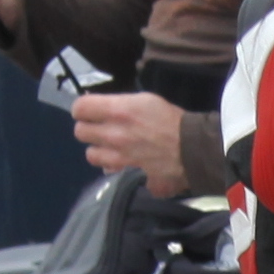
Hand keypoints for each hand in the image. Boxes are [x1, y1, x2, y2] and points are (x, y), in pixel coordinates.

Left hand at [72, 90, 192, 186]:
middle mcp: (113, 134)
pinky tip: (122, 160)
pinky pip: (107, 169)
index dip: (83, 108)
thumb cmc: (172, 119)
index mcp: (118, 110)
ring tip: (111, 146)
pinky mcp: (125, 173)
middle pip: (80, 131)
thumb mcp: (145, 100)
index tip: (91, 110)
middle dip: (89, 128)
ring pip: (90, 154)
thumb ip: (120, 104)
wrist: (193, 150)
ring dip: (98, 149)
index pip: (80, 107)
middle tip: (101, 127)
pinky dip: (112, 165)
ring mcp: (118, 157)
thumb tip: (103, 108)